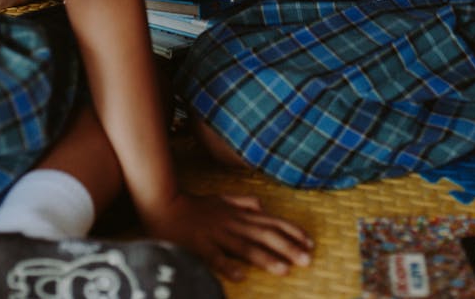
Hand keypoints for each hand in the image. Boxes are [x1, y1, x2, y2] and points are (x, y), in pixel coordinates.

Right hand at [145, 191, 312, 280]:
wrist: (164, 205)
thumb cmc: (194, 206)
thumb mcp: (220, 199)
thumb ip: (241, 202)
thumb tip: (260, 204)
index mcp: (238, 214)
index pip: (271, 222)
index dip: (291, 231)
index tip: (309, 242)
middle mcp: (231, 223)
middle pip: (264, 235)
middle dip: (287, 247)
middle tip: (307, 259)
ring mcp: (216, 234)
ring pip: (244, 247)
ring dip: (265, 258)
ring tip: (284, 269)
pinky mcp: (199, 246)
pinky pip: (215, 257)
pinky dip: (227, 265)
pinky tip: (240, 275)